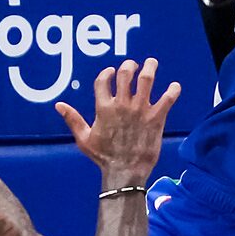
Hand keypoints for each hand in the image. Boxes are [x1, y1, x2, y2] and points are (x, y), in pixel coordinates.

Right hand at [56, 58, 180, 181]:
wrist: (125, 172)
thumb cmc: (104, 158)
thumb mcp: (84, 139)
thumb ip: (73, 119)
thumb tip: (59, 105)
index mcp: (104, 108)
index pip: (103, 80)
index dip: (108, 73)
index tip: (112, 71)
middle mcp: (122, 105)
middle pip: (126, 74)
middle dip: (129, 66)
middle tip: (133, 65)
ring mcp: (140, 110)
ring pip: (146, 80)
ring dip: (150, 68)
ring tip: (151, 63)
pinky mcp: (156, 118)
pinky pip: (167, 99)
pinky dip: (173, 91)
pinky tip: (175, 87)